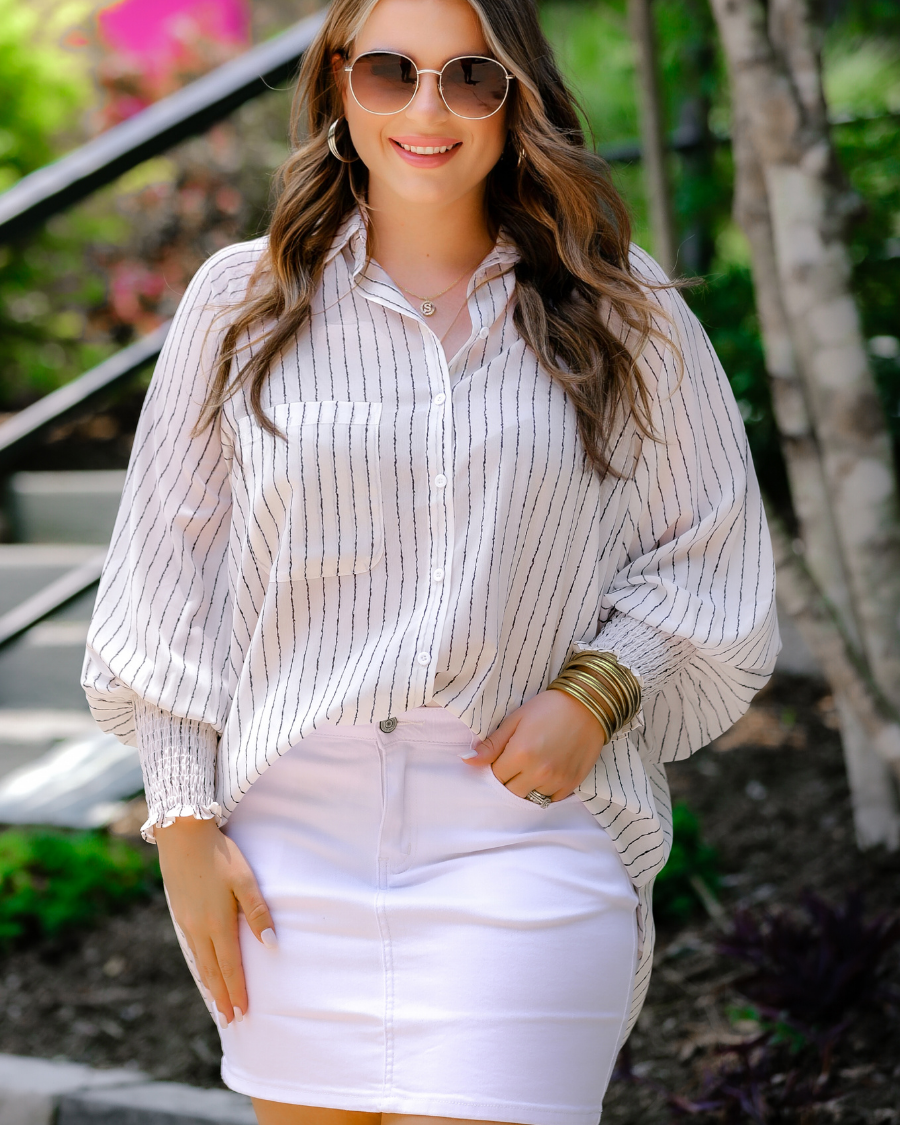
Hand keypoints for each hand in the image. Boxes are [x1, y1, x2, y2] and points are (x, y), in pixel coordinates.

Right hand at [155, 817, 274, 1025]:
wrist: (182, 835)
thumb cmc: (219, 855)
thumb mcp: (245, 879)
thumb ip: (257, 912)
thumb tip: (270, 944)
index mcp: (216, 923)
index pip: (229, 967)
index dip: (237, 991)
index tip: (243, 1013)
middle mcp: (198, 928)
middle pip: (211, 971)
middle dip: (222, 996)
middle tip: (230, 1020)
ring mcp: (185, 922)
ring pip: (199, 962)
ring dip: (209, 984)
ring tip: (217, 1003)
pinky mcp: (179, 913)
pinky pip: (190, 948)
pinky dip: (199, 966)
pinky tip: (202, 968)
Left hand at [465, 689, 607, 801]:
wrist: (588, 705)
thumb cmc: (548, 708)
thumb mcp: (515, 720)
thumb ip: (491, 744)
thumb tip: (466, 761)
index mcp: (520, 754)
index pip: (496, 777)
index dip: (496, 768)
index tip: (503, 757)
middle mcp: (538, 771)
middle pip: (511, 792)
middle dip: (509, 781)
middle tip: (516, 764)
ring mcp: (557, 780)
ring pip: (531, 799)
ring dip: (526, 788)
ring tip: (531, 769)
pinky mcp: (572, 783)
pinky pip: (551, 800)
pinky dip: (545, 792)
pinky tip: (545, 775)